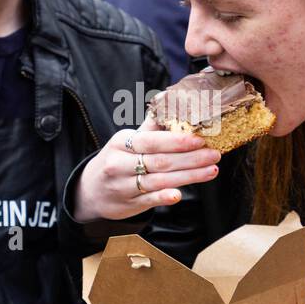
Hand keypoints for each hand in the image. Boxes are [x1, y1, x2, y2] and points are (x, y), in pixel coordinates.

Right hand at [72, 115, 219, 221]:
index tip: (200, 139)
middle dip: (191, 158)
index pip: (152, 141)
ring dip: (188, 176)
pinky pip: (149, 200)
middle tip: (214, 154)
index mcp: (122, 143)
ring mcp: (124, 186)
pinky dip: (164, 197)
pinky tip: (179, 195)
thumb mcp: (127, 141)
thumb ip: (151, 126)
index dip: (177, 141)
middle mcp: (121, 164)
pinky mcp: (129, 204)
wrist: (90, 191)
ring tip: (211, 170)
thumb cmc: (117, 160)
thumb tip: (170, 99)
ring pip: (159, 181)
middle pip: (160, 161)